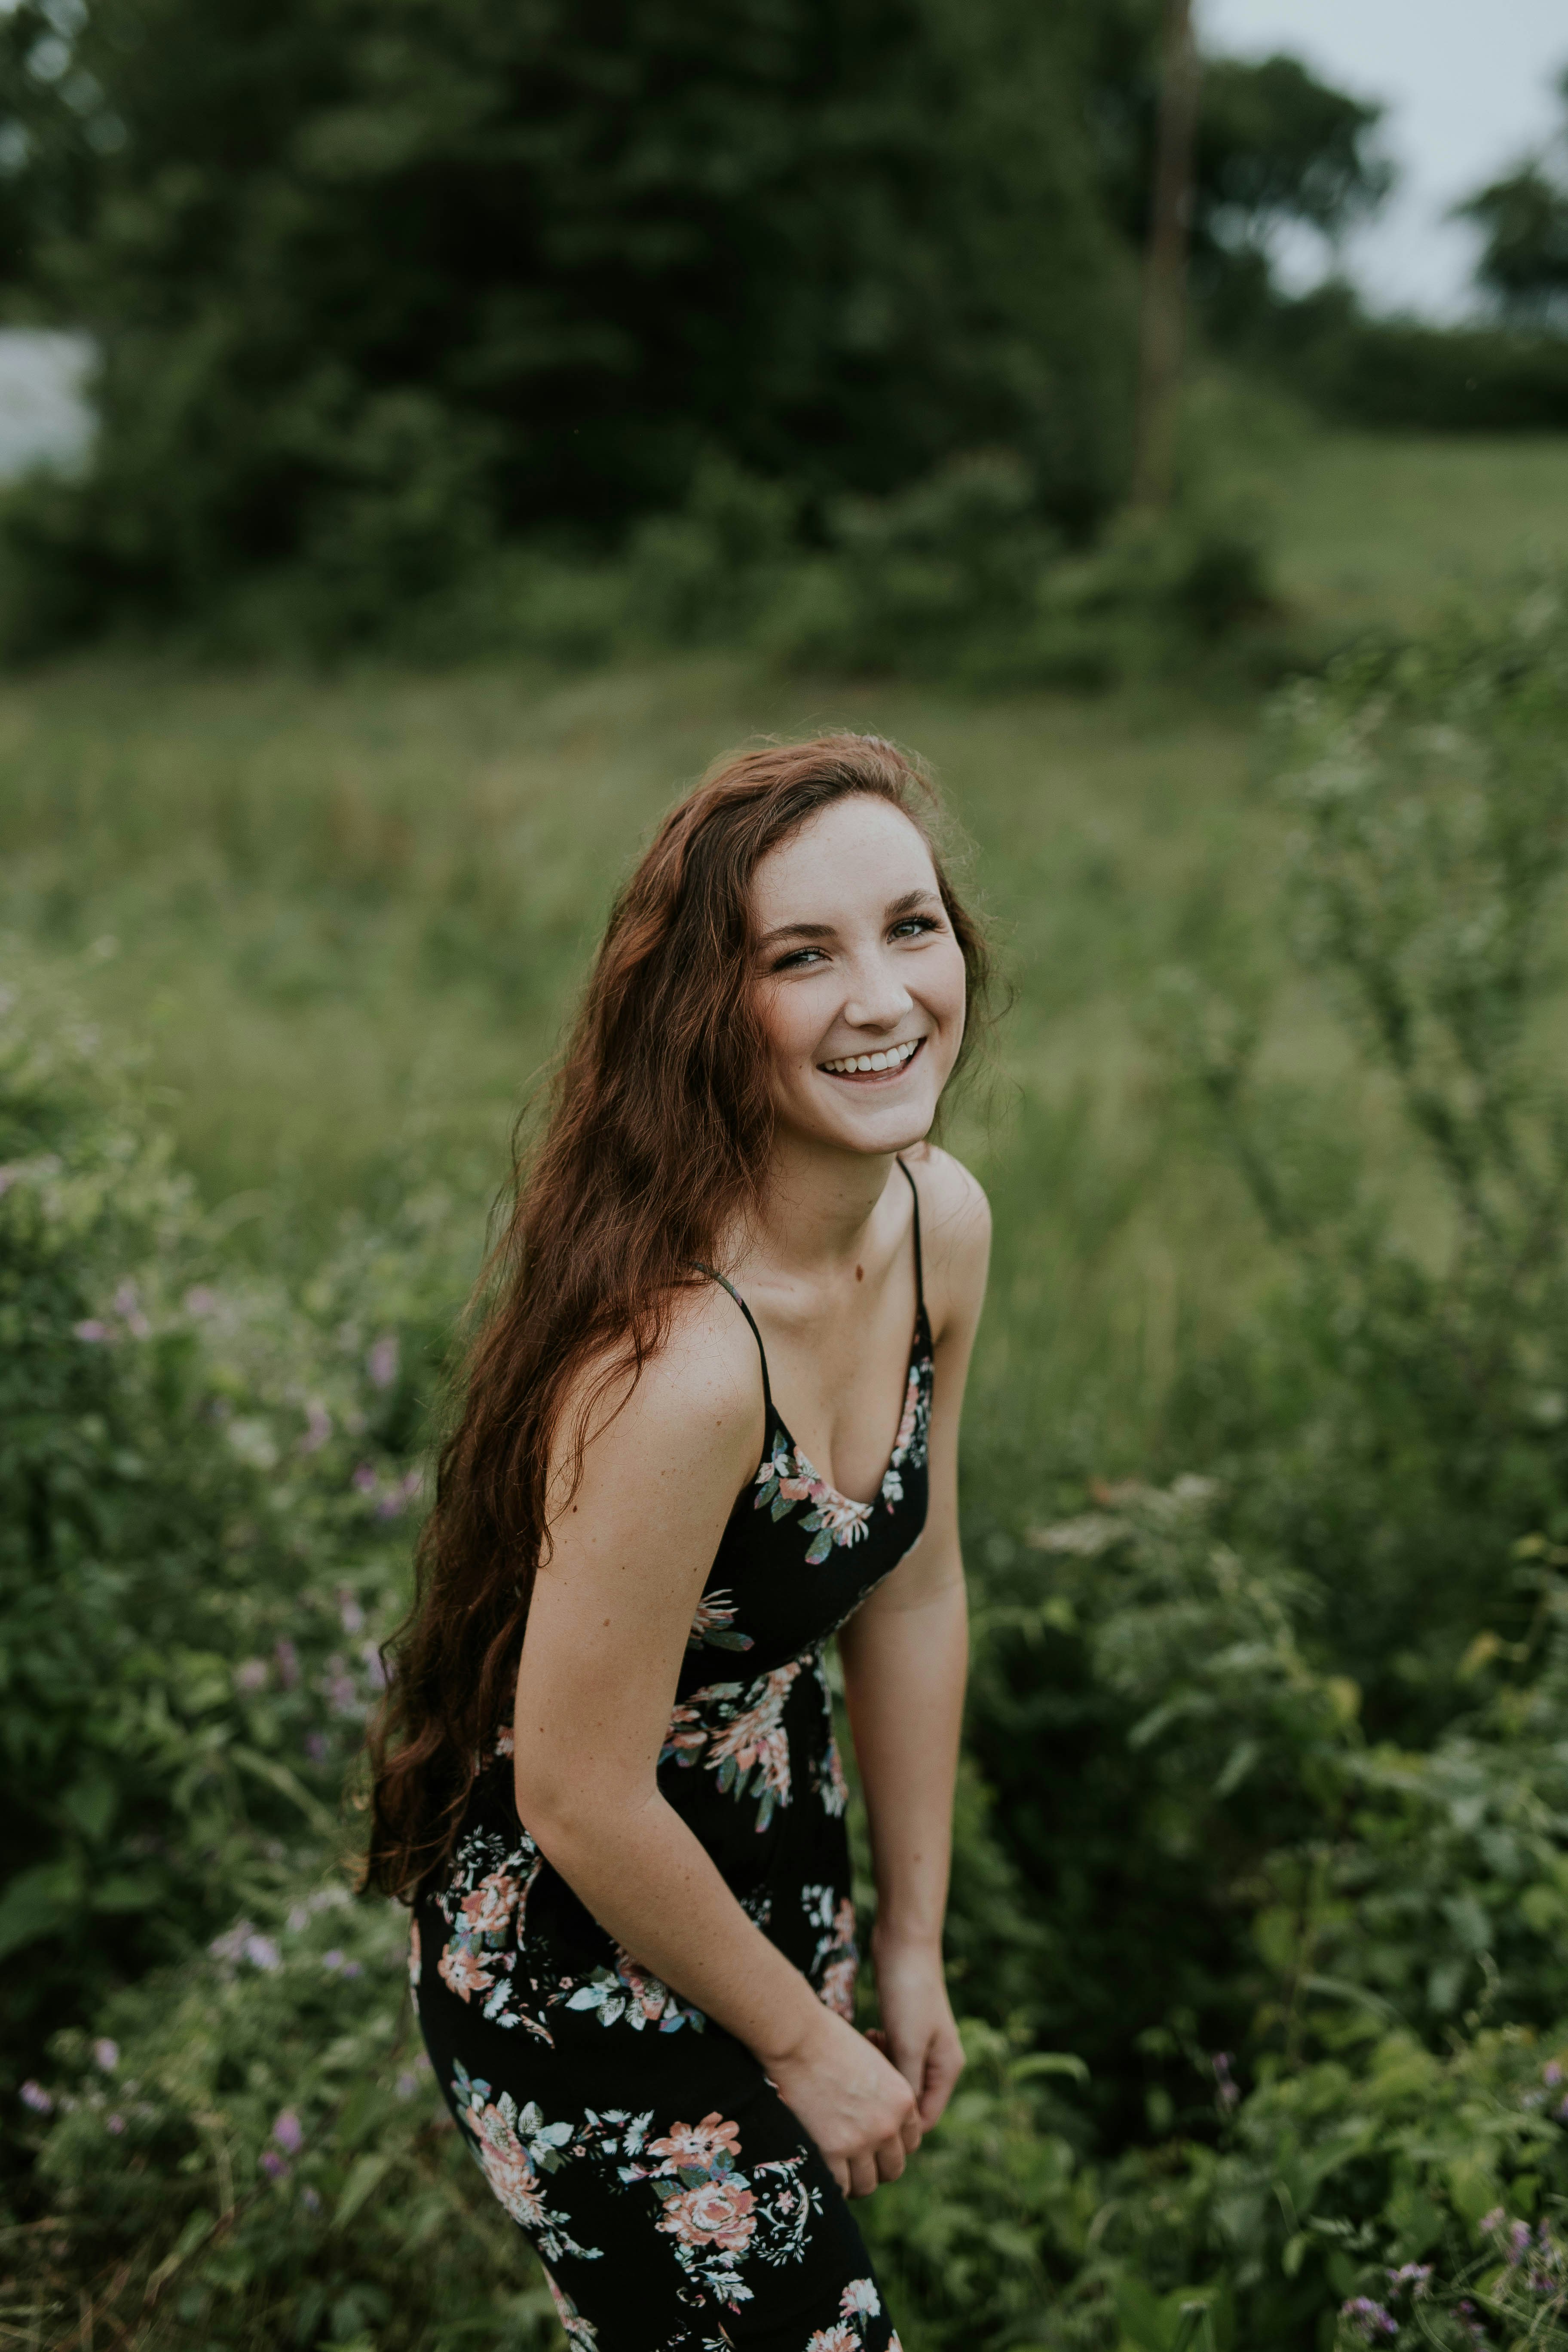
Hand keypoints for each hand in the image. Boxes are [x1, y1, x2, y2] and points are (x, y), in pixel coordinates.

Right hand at [763, 2003, 919, 2197]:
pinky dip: (834, 2184)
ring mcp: (861, 2141)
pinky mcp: (832, 2151)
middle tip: (856, 2163)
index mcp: (902, 2100)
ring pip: (868, 2184)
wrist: (798, 2038)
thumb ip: (883, 2095)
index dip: (891, 2146)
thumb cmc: (828, 2041)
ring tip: (839, 2172)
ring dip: (856, 2181)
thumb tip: (876, 2118)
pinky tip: (823, 2170)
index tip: (875, 2147)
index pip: (910, 2142)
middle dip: (876, 2168)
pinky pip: (841, 2187)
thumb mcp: (873, 2064)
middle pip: (893, 2168)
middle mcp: (888, 2124)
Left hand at [871, 1934, 964, 2130]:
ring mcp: (924, 2045)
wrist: (904, 1944)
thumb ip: (908, 2085)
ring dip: (882, 2072)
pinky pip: (893, 2058)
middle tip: (867, 2075)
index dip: (899, 2126)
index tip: (870, 2114)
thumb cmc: (908, 1994)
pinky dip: (880, 2054)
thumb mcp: (908, 2044)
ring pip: (899, 2079)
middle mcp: (939, 2061)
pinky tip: (869, 2035)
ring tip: (869, 2047)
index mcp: (947, 2069)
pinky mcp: (907, 2030)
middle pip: (911, 2101)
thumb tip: (903, 2124)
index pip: (924, 2120)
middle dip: (888, 2096)